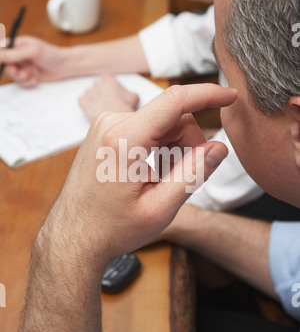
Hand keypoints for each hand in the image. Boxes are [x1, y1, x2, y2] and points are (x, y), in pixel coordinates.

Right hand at [0, 35, 67, 86]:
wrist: (65, 66)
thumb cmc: (51, 54)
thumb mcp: (33, 52)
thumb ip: (16, 54)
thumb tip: (1, 56)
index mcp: (18, 44)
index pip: (2, 48)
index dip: (1, 57)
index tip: (3, 63)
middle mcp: (18, 54)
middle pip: (5, 64)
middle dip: (12, 70)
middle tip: (19, 73)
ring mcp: (23, 65)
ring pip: (13, 74)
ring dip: (20, 78)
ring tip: (30, 76)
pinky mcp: (28, 75)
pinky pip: (21, 82)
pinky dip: (27, 82)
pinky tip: (35, 80)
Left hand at [51, 83, 236, 269]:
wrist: (73, 236)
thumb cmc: (112, 227)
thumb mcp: (159, 209)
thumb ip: (192, 175)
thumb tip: (219, 147)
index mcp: (124, 139)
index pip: (175, 101)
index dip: (208, 94)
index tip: (231, 96)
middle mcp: (111, 123)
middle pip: (172, 117)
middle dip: (188, 144)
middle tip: (181, 179)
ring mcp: (105, 125)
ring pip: (161, 123)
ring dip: (172, 148)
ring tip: (161, 181)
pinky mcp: (106, 131)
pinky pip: (146, 127)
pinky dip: (158, 147)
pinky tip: (150, 173)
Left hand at [78, 74, 138, 120]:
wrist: (114, 120)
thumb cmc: (123, 109)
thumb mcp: (134, 97)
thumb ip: (130, 92)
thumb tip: (130, 95)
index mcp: (109, 80)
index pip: (106, 77)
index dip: (108, 84)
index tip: (110, 90)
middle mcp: (97, 84)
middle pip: (97, 86)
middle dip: (101, 92)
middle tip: (106, 101)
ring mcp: (89, 92)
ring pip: (89, 94)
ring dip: (93, 99)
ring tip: (100, 107)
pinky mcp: (83, 102)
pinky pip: (82, 100)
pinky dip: (85, 104)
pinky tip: (92, 109)